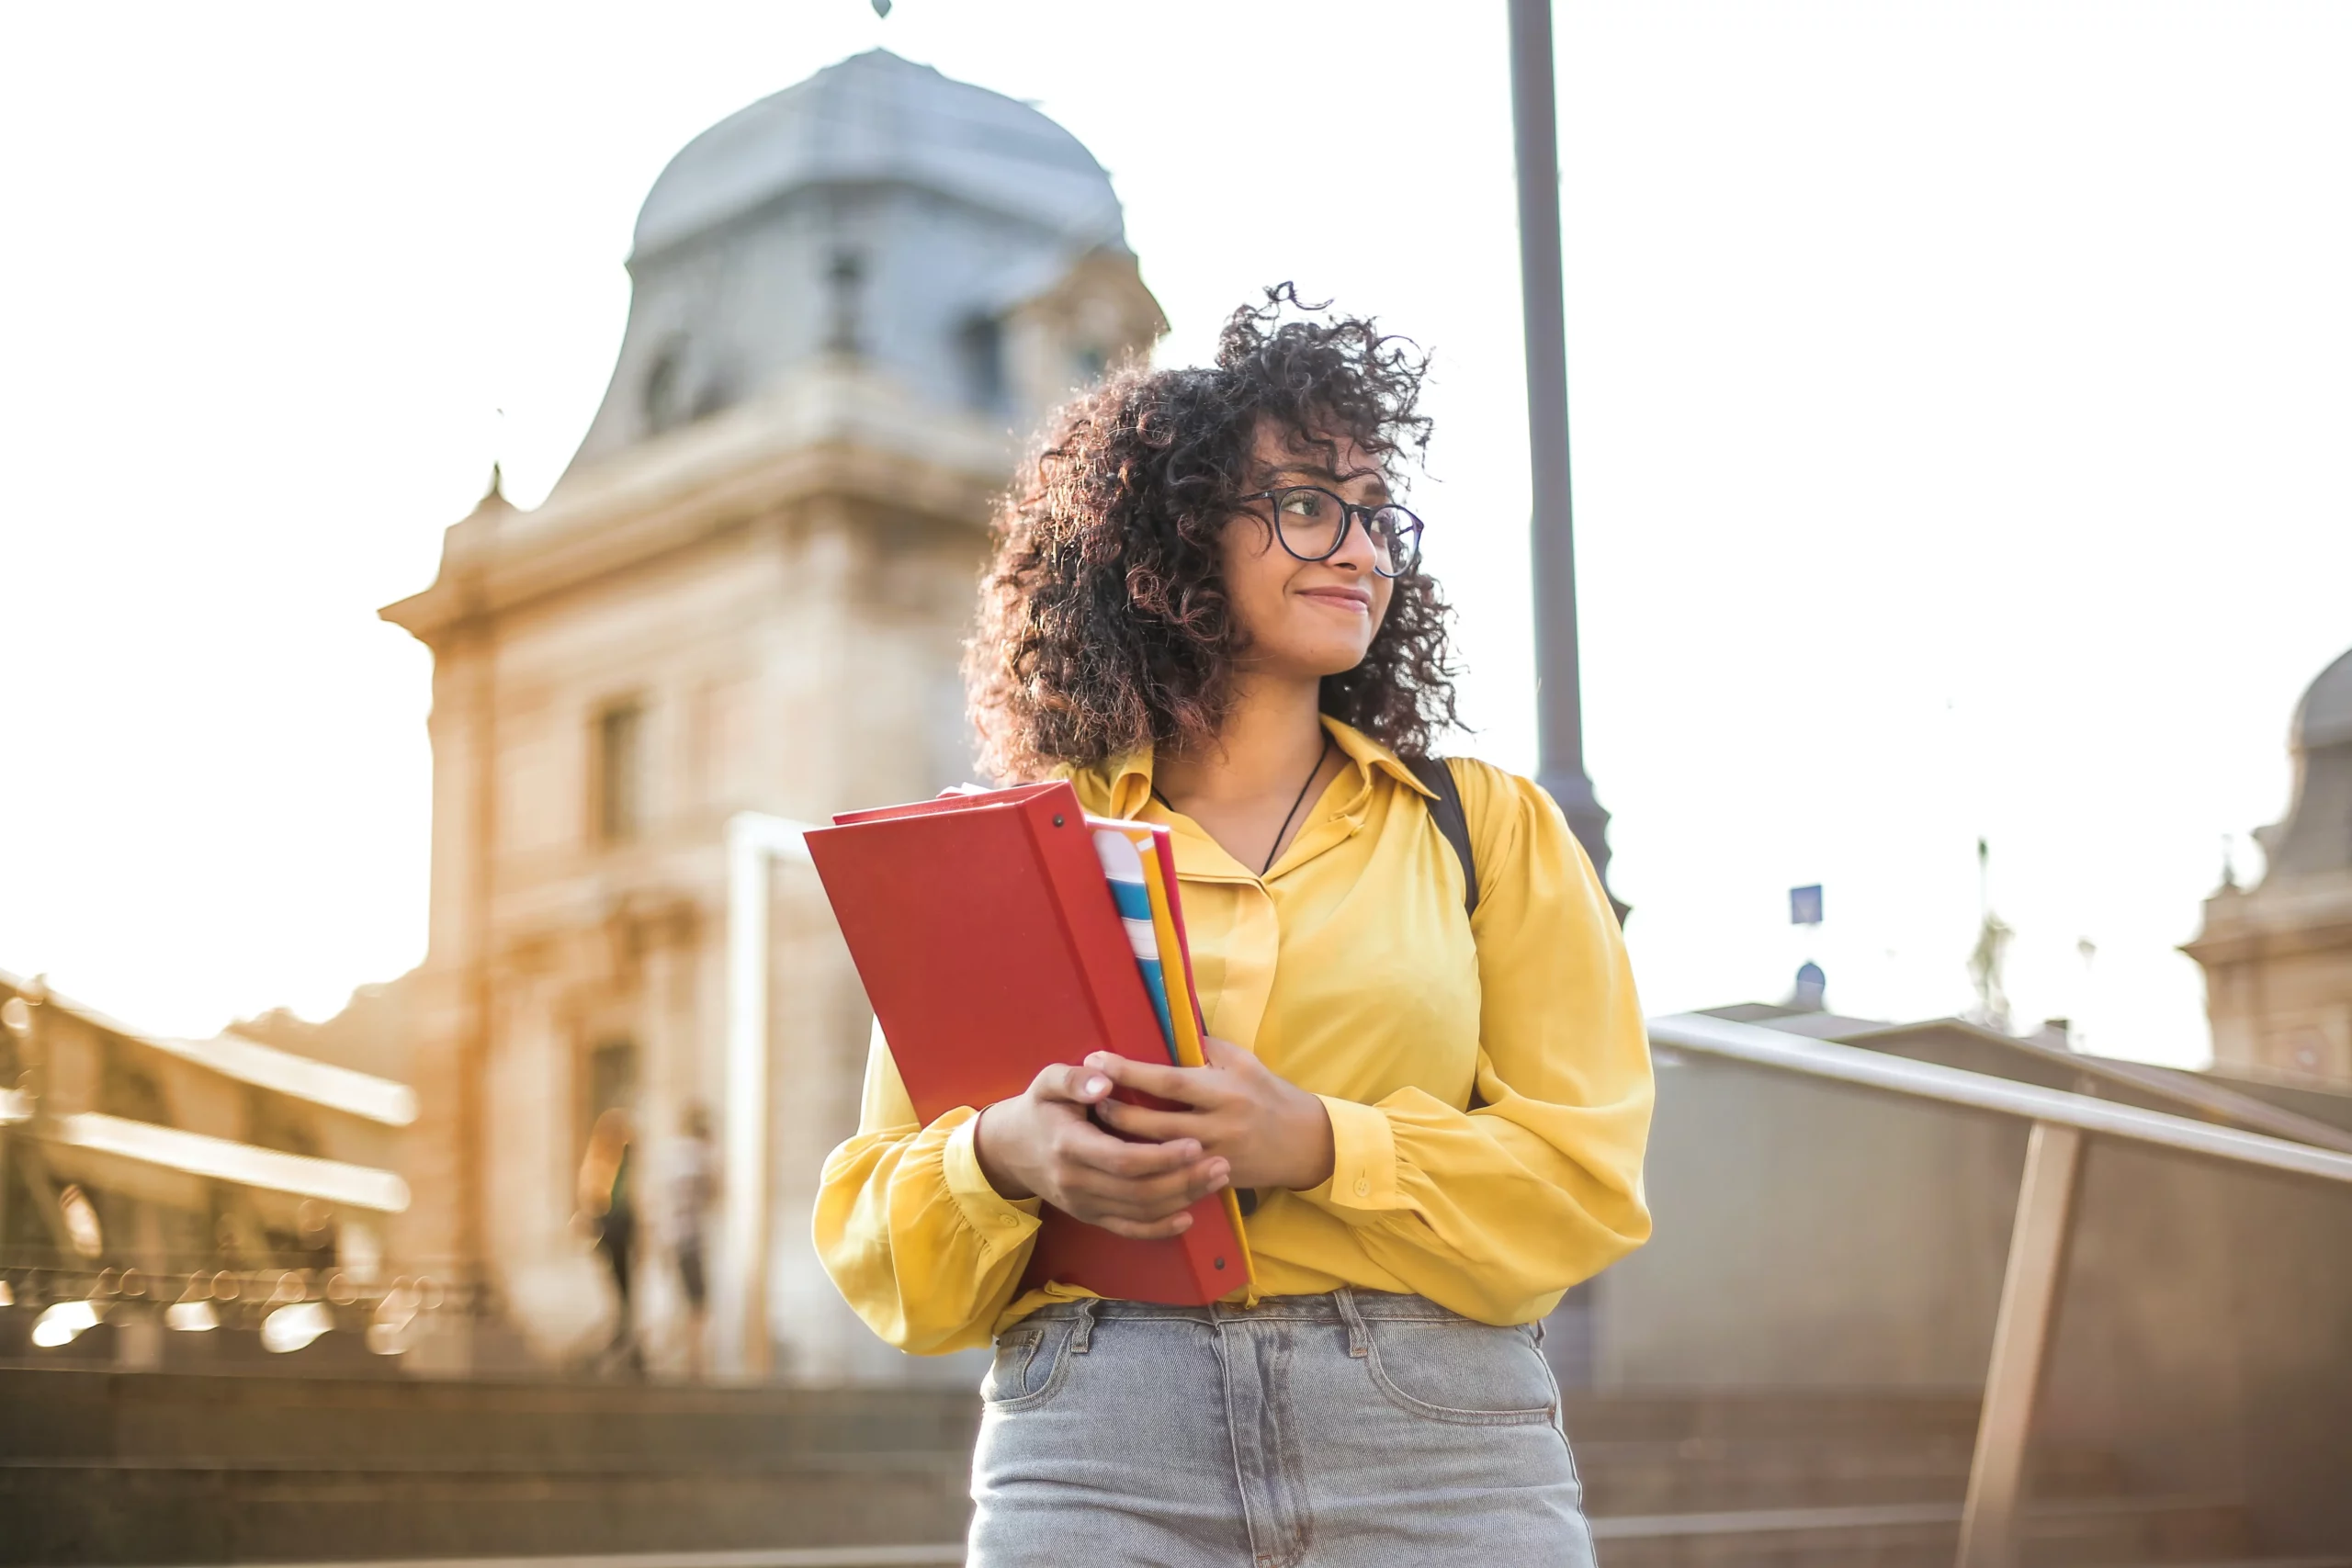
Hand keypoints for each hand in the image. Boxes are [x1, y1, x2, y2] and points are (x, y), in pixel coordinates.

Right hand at [973, 1062, 1232, 1238]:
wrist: (1010, 1149)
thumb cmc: (1039, 1108)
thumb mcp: (1047, 1082)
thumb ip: (1075, 1078)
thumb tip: (1105, 1081)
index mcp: (1069, 1145)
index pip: (1122, 1159)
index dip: (1161, 1157)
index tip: (1195, 1144)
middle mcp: (1076, 1182)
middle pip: (1138, 1191)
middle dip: (1183, 1180)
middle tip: (1221, 1164)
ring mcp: (1083, 1204)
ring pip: (1139, 1211)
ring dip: (1182, 1199)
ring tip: (1217, 1180)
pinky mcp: (1089, 1216)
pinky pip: (1128, 1229)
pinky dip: (1160, 1228)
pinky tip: (1188, 1216)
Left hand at [1089, 1037, 1335, 1193]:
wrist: (1305, 1143)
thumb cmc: (1270, 1094)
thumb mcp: (1244, 1061)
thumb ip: (1206, 1048)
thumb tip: (1166, 1030)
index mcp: (1224, 1090)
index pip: (1168, 1081)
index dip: (1129, 1071)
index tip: (1097, 1059)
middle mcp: (1218, 1125)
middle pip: (1155, 1123)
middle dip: (1116, 1111)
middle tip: (1087, 1098)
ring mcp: (1215, 1157)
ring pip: (1157, 1154)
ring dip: (1123, 1141)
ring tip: (1096, 1126)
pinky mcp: (1214, 1179)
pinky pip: (1172, 1177)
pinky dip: (1145, 1167)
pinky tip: (1122, 1158)